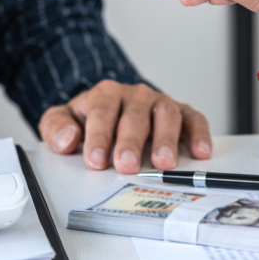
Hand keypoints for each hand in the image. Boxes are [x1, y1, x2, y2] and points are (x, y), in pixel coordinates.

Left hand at [38, 80, 211, 173]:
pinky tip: (201, 151)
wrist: (114, 103)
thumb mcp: (65, 118)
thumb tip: (67, 140)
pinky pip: (194, 118)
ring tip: (164, 162)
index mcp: (106, 94)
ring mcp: (160, 103)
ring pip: (167, 115)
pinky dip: (200, 133)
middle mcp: (136, 95)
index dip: (99, 137)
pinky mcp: (182, 112)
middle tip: (127, 165)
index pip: (102, 112)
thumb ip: (57, 126)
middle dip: (131, 141)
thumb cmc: (91, 117)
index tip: (95, 160)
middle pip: (135, 116)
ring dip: (166, 139)